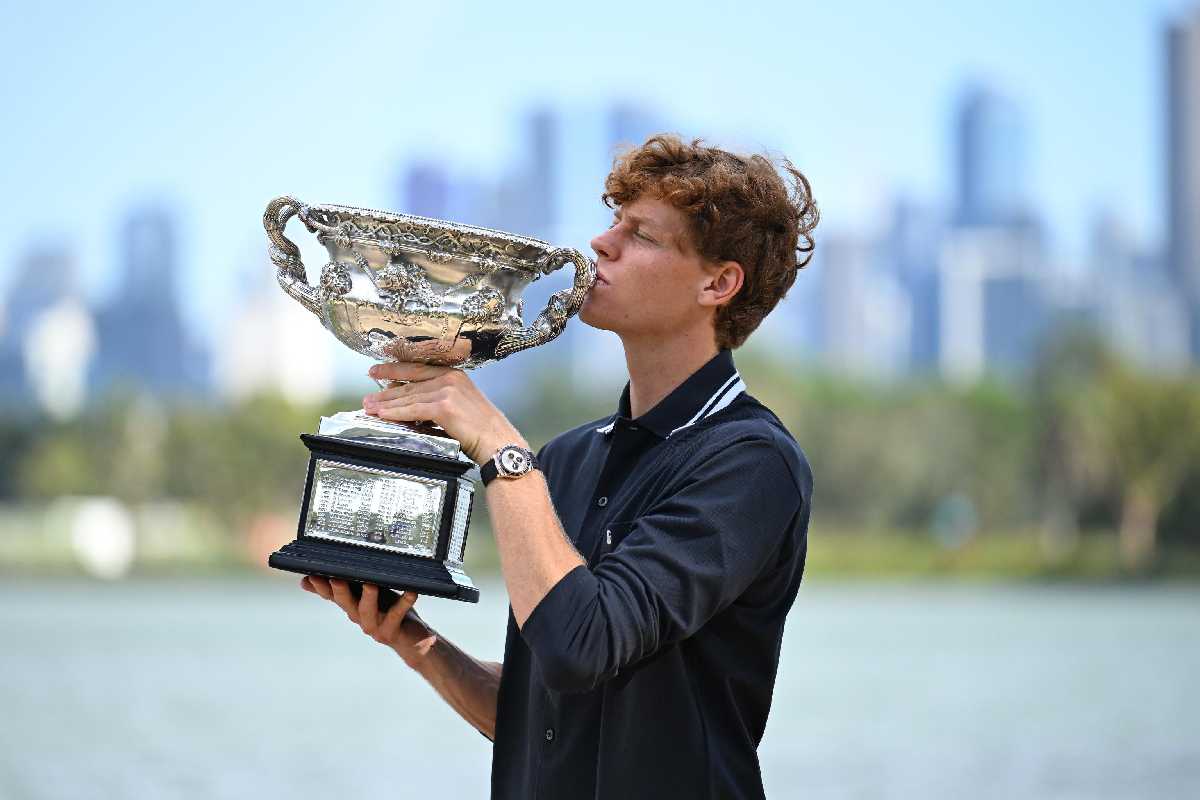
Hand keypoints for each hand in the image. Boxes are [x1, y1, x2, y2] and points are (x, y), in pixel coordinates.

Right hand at [301, 576, 437, 666]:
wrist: (411, 641)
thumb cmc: (387, 612)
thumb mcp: (364, 596)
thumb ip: (345, 587)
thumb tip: (308, 580)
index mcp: (351, 606)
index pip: (331, 595)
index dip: (321, 587)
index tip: (312, 576)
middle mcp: (359, 617)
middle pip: (345, 603)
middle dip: (339, 591)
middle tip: (336, 579)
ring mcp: (374, 626)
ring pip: (368, 611)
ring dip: (368, 597)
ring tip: (370, 584)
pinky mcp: (392, 631)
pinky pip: (397, 614)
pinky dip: (404, 602)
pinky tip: (411, 592)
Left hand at [361, 362, 526, 463]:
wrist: (498, 442)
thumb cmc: (482, 429)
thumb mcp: (461, 405)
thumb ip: (439, 399)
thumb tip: (413, 403)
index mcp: (455, 374)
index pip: (417, 369)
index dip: (394, 369)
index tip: (376, 371)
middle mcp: (450, 378)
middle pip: (409, 383)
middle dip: (385, 391)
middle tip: (367, 397)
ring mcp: (447, 391)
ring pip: (408, 397)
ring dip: (385, 403)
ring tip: (369, 407)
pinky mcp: (443, 406)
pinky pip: (412, 410)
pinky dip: (395, 413)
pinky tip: (383, 415)